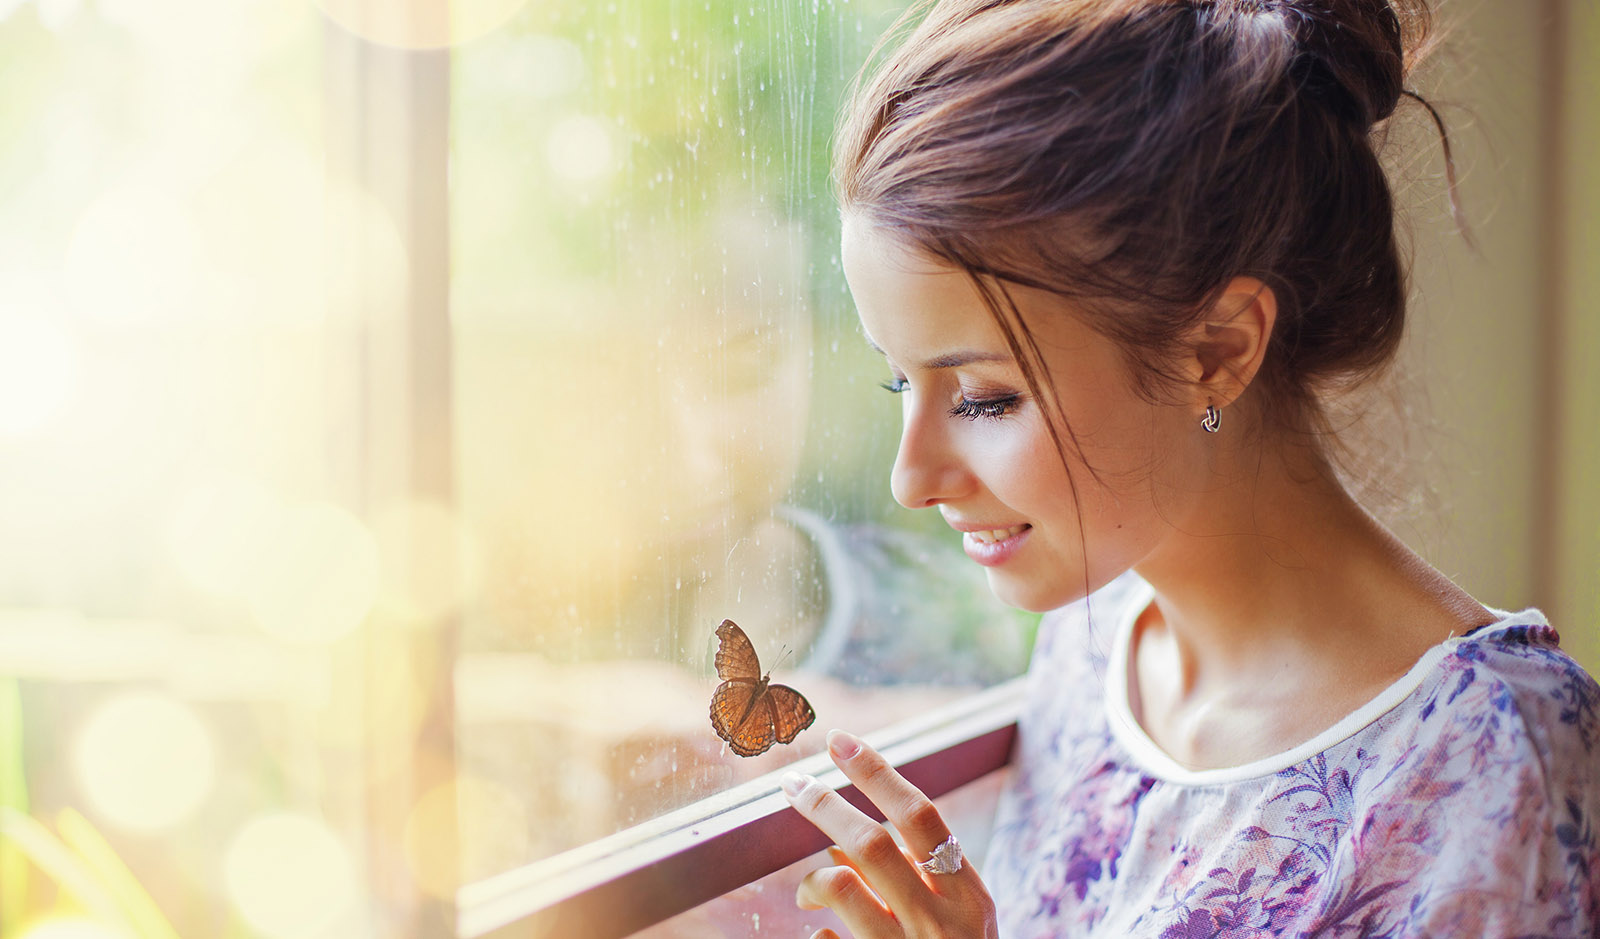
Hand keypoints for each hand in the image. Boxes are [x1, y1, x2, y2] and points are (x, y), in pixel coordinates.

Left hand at [780, 729, 998, 938]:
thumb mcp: (959, 922)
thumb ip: (918, 880)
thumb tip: (841, 841)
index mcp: (969, 897)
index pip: (921, 816)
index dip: (876, 773)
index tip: (840, 741)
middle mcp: (941, 922)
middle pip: (871, 842)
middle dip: (825, 805)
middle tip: (792, 783)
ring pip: (840, 884)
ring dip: (814, 879)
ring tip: (808, 895)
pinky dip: (817, 930)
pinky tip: (824, 934)